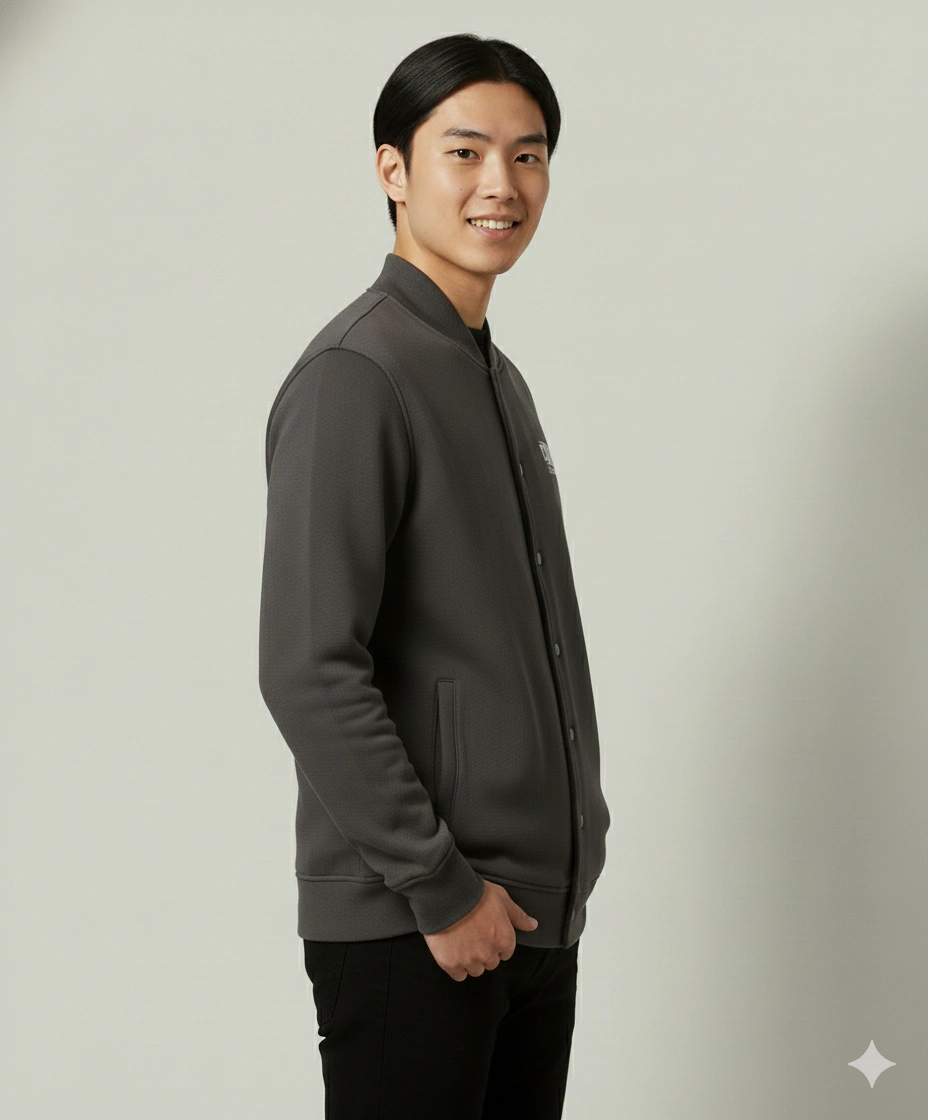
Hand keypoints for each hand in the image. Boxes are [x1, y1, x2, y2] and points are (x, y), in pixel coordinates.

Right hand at [423, 879, 538, 981]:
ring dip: (470, 960)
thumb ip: (518, 916)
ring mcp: (470, 960)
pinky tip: (452, 951)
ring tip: (461, 942)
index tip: (486, 933)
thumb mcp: (502, 898)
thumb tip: (533, 926)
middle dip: (484, 952)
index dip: (495, 942)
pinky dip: (456, 966)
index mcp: (504, 939)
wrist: (447, 894)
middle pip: (490, 963)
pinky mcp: (451, 964)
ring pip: (475, 970)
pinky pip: (458, 975)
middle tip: (473, 936)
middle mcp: (489, 954)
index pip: (505, 953)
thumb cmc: (475, 893)